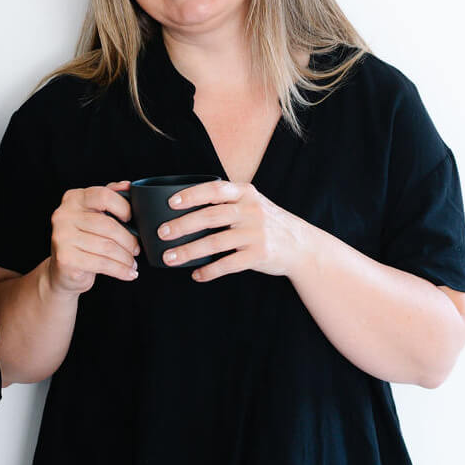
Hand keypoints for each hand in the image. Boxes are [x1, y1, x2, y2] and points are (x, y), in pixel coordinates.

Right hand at [47, 182, 139, 295]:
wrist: (62, 271)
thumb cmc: (82, 241)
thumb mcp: (93, 215)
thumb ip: (108, 198)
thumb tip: (127, 185)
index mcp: (73, 199)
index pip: (104, 195)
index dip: (123, 207)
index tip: (132, 219)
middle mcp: (64, 215)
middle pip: (108, 225)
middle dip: (128, 240)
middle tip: (136, 249)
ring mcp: (62, 236)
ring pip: (107, 246)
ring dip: (126, 258)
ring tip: (132, 263)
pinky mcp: (65, 258)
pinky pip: (102, 263)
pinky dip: (120, 270)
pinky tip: (128, 273)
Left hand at [156, 180, 314, 281]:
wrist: (302, 246)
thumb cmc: (265, 222)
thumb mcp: (251, 203)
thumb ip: (226, 201)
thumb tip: (181, 207)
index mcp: (246, 193)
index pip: (215, 190)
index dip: (192, 195)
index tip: (171, 203)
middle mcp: (251, 211)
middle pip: (210, 216)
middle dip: (182, 225)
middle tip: (162, 233)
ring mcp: (256, 234)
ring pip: (215, 243)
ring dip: (189, 251)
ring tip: (170, 258)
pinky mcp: (259, 255)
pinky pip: (228, 264)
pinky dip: (210, 271)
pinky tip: (196, 275)